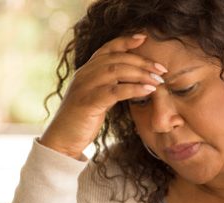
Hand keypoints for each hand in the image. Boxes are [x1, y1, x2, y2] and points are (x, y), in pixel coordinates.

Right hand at [40, 34, 166, 159]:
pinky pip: (115, 91)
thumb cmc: (81, 120)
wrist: (61, 140)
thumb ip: (108, 85)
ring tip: (158, 80)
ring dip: (141, 74)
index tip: (144, 40)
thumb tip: (132, 79)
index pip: (107, 49)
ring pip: (117, 71)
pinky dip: (134, 89)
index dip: (125, 41)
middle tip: (161, 69)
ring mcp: (85, 87)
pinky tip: (148, 91)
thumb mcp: (94, 97)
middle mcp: (84, 75)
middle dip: (142, 62)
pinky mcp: (88, 102)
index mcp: (85, 71)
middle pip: (117, 59)